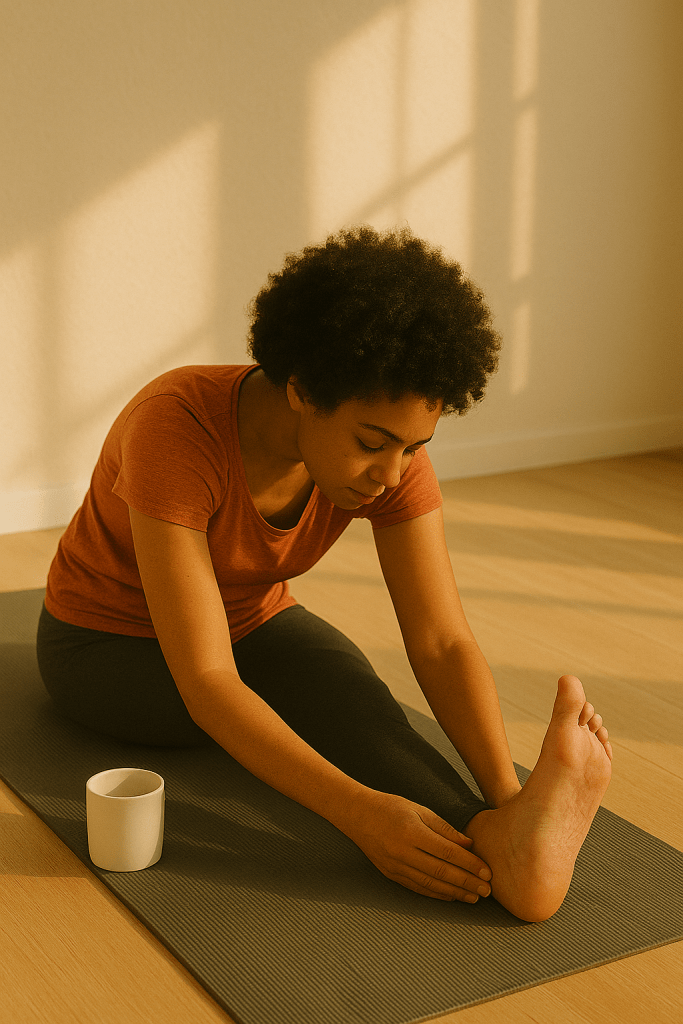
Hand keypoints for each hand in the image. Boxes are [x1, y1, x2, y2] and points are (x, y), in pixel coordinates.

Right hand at [340, 790, 491, 901]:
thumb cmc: (391, 807)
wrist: (357, 815)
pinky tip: (452, 896)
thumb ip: (445, 829)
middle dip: (467, 882)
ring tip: (474, 897)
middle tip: (487, 890)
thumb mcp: (419, 810)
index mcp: (413, 832)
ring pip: (431, 884)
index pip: (448, 853)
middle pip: (441, 872)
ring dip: (455, 892)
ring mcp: (396, 866)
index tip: (487, 872)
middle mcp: (403, 852)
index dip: (469, 864)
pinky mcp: (391, 875)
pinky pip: (418, 888)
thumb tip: (469, 845)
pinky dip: (437, 894)